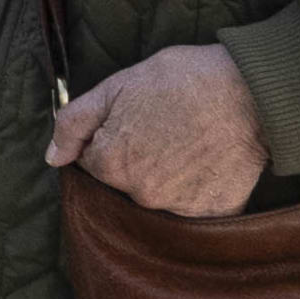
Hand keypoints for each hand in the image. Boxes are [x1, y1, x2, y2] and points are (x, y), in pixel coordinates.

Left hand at [47, 43, 267, 217]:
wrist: (247, 94)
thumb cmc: (180, 81)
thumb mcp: (117, 86)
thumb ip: (75, 123)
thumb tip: (51, 158)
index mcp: (112, 165)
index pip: (92, 160)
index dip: (108, 135)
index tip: (132, 117)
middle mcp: (141, 197)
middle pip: (124, 180)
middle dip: (134, 156)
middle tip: (161, 126)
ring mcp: (177, 211)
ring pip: (156, 195)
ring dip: (164, 174)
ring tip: (185, 140)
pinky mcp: (211, 217)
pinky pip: (192, 208)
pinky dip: (195, 188)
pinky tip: (205, 160)